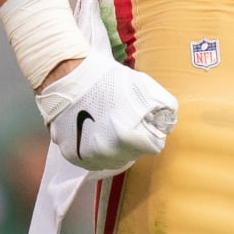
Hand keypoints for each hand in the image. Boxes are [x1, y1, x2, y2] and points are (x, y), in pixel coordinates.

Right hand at [35, 50, 177, 173]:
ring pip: (113, 160)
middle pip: (133, 155)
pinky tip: (93, 129)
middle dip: (132, 140)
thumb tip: (167, 125)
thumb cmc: (107, 78)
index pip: (153, 146)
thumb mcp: (145, 85)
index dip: (149, 130)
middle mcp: (107, 153)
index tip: (139, 118)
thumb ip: (164, 108)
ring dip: (114, 147)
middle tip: (122, 117)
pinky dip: (95, 148)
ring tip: (107, 123)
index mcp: (127, 137)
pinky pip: (92, 159)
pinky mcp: (71, 155)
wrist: (66, 73)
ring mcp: (87, 156)